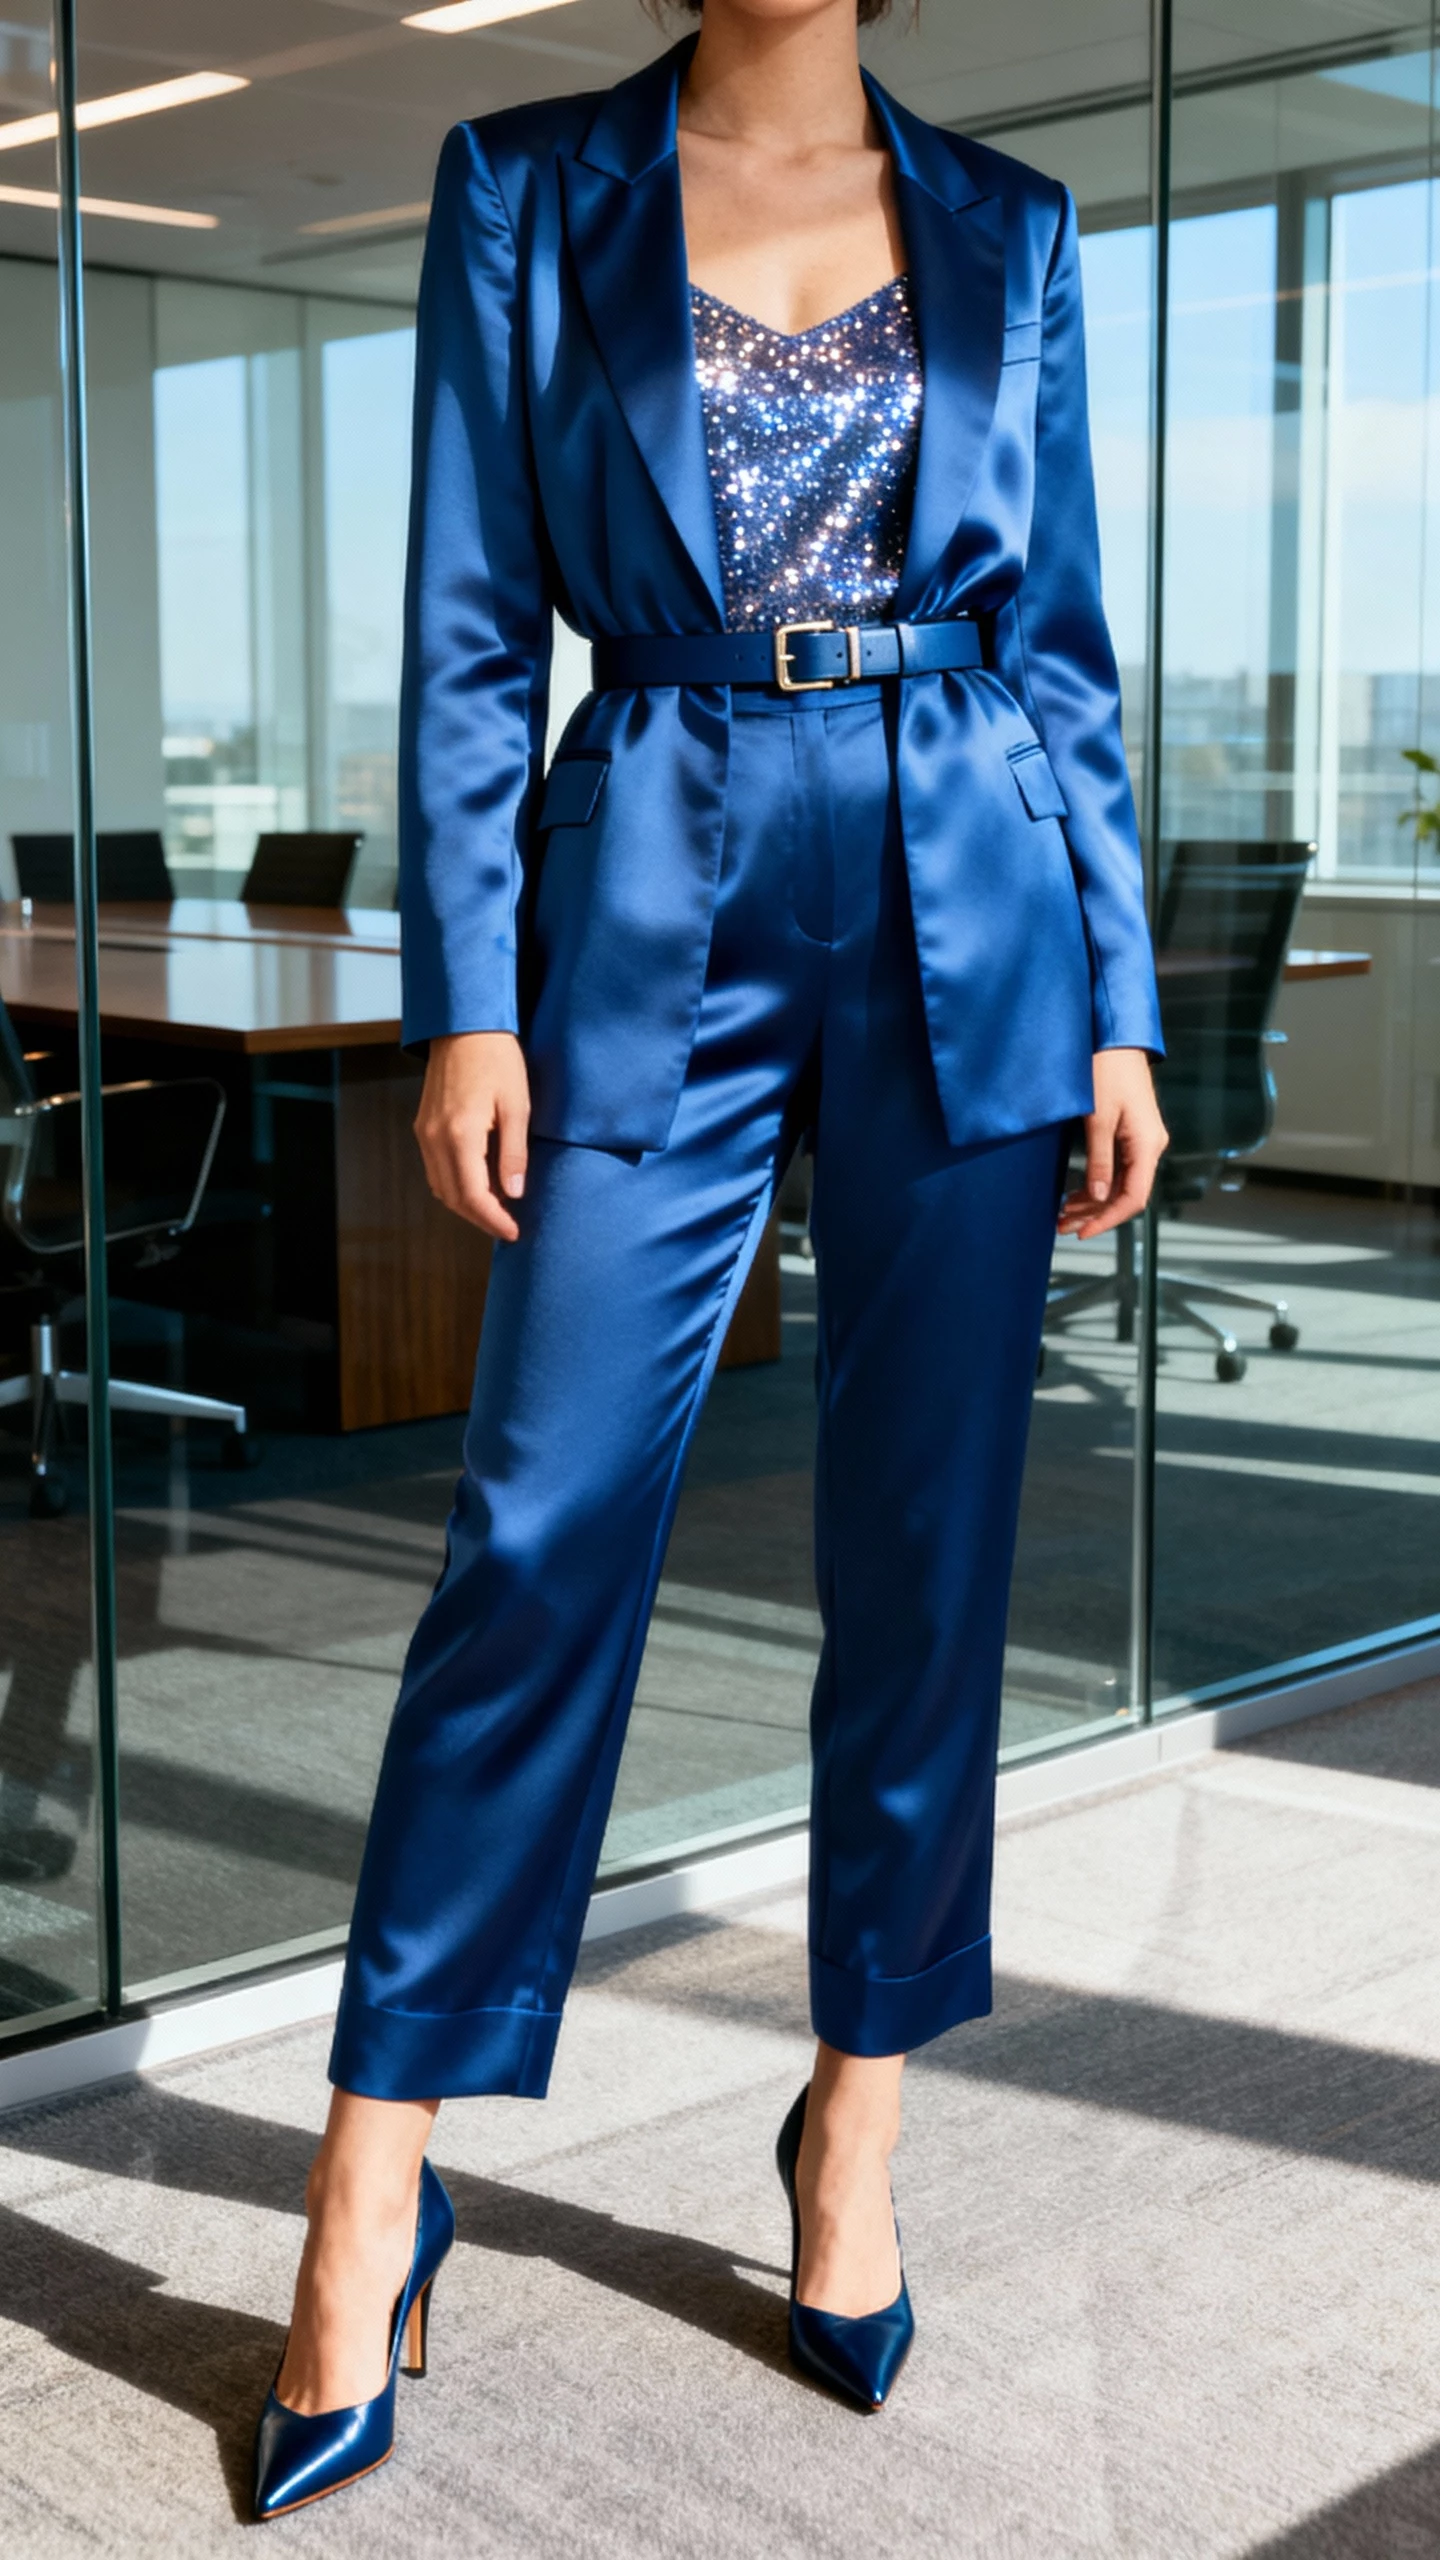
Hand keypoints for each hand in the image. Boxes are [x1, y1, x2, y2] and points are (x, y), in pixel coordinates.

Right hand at [414, 1031, 529, 1241]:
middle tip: (508, 1227)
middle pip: (452, 1198)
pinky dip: (455, 1184)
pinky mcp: (423, 1126)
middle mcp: (434, 1138)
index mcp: (460, 1135)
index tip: (514, 1233)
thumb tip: (514, 1194)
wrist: (464, 1025)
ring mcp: (424, 1132)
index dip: (493, 1220)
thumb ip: (514, 1154)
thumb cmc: (497, 1059)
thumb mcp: (517, 1106)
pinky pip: (435, 1168)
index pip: (473, 1196)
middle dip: (480, 1218)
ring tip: (498, 1208)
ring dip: (466, 1203)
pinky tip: (480, 1182)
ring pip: (440, 1186)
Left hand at [1058, 1048, 1167, 1241]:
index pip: (1133, 1197)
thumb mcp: (1098, 1118)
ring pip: (1120, 1183)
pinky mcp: (1132, 1133)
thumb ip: (1099, 1160)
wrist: (1116, 1038)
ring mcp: (1143, 1140)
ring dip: (1094, 1201)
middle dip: (1095, 1213)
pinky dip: (1098, 1183)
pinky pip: (1119, 1168)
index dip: (1108, 1219)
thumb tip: (1098, 1197)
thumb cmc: (1107, 1071)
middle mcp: (1151, 1146)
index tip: (1082, 1232)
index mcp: (1148, 1145)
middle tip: (1062, 1226)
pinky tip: (1077, 1193)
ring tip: (1064, 1213)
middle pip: (1126, 1194)